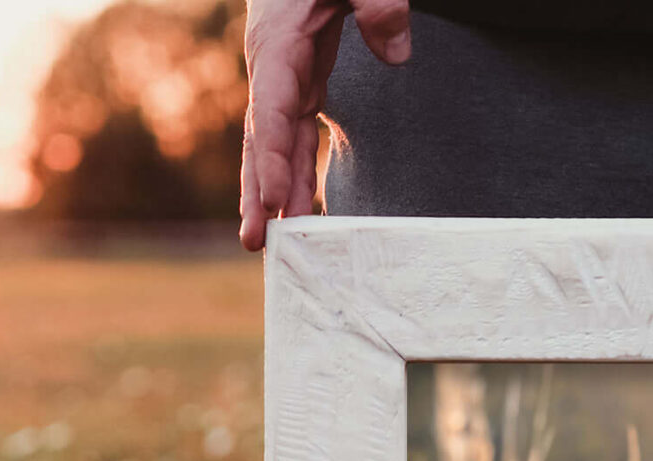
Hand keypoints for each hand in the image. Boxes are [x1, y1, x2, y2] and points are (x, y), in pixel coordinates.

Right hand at [240, 0, 411, 251]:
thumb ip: (376, 3)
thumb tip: (399, 55)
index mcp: (279, 45)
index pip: (270, 111)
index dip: (269, 159)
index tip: (275, 202)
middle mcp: (274, 71)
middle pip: (260, 141)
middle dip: (255, 193)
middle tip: (253, 244)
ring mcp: (286, 81)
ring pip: (274, 146)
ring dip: (271, 194)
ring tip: (268, 245)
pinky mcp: (303, 86)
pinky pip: (293, 138)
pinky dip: (291, 174)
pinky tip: (294, 212)